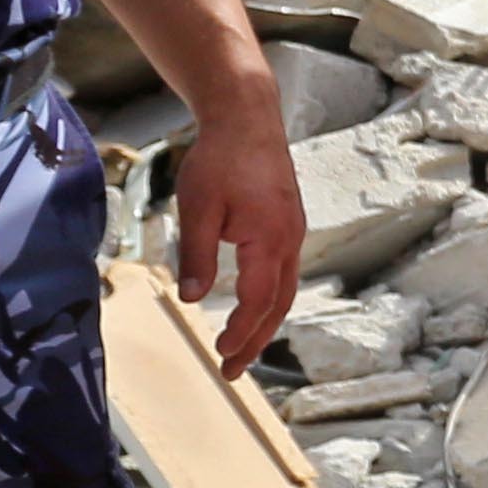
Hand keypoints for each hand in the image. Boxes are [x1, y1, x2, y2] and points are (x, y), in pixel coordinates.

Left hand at [167, 108, 311, 376]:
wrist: (247, 117)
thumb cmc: (220, 157)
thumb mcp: (198, 208)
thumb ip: (197, 256)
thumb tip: (194, 299)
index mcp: (270, 239)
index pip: (258, 302)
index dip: (240, 333)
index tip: (220, 355)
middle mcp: (290, 239)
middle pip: (279, 304)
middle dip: (257, 341)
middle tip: (233, 370)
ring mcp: (293, 231)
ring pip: (286, 290)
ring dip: (265, 322)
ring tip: (242, 346)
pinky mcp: (288, 223)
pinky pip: (285, 272)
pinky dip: (270, 298)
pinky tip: (252, 304)